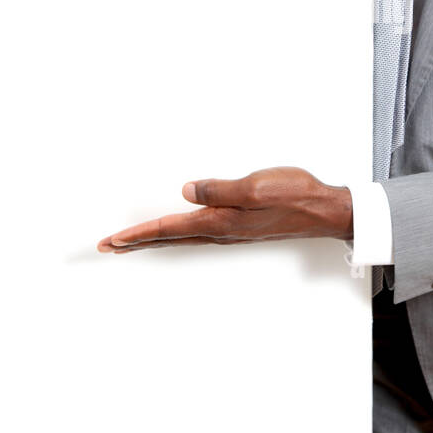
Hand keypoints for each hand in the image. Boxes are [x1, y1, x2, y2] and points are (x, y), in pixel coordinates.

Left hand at [97, 167, 353, 252]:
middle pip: (168, 239)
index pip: (168, 228)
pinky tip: (177, 230)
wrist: (325, 210)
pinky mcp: (239, 226)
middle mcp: (221, 230)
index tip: (112, 241)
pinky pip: (197, 234)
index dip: (137, 234)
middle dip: (136, 242)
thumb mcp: (255, 186)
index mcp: (220, 221)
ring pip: (181, 238)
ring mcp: (230, 231)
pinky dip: (176, 234)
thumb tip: (185, 191)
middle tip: (108, 247)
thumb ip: (218, 189)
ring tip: (131, 241)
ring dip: (153, 239)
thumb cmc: (295, 195)